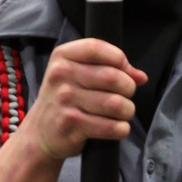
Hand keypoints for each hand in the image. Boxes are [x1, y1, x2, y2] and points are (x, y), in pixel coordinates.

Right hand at [20, 38, 146, 163]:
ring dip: (127, 111)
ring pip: (115, 103)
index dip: (119, 59)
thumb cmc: (65, 100)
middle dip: (128, 89)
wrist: (40, 133)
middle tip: (126, 96)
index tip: (125, 72)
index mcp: (63, 56)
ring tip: (123, 113)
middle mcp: (61, 75)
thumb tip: (141, 77)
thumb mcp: (78, 76)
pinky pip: (111, 126)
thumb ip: (109, 69)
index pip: (97, 48)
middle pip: (112, 77)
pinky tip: (117, 128)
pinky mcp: (72, 124)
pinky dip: (121, 129)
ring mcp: (65, 100)